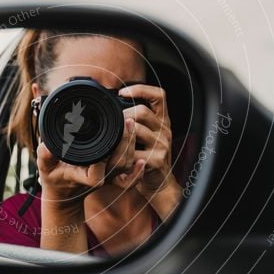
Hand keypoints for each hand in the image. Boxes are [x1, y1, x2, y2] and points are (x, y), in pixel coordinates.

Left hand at [117, 84, 181, 218]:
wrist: (159, 184)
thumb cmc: (147, 158)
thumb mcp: (146, 136)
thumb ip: (137, 121)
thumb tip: (113, 104)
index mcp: (162, 121)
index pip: (159, 95)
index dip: (141, 89)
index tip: (122, 92)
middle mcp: (164, 130)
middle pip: (142, 111)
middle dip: (122, 115)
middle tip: (110, 124)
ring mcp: (162, 145)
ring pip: (135, 130)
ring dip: (118, 135)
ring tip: (109, 141)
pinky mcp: (156, 160)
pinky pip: (133, 152)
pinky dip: (120, 155)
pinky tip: (114, 158)